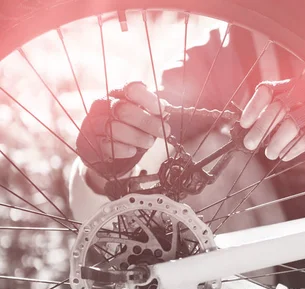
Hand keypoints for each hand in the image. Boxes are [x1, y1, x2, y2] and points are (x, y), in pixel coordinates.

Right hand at [77, 82, 235, 182]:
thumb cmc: (133, 134)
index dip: (149, 99)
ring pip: (115, 127)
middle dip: (148, 122)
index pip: (132, 88)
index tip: (164, 111)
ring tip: (146, 143)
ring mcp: (92, 123)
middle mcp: (104, 105)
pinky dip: (122, 149)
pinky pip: (106, 145)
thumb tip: (192, 104)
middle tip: (162, 132)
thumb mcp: (148, 121)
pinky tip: (130, 151)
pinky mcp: (86, 143)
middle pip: (125, 109)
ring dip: (136, 137)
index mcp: (120, 95)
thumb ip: (161, 113)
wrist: (107, 158)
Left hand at [240, 79, 304, 161]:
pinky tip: (284, 155)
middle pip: (277, 110)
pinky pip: (304, 141)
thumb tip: (248, 125)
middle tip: (249, 144)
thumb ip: (273, 106)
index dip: (253, 108)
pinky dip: (290, 150)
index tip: (244, 124)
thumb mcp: (295, 98)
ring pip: (290, 126)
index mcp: (293, 85)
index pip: (267, 91)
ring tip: (268, 152)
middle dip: (260, 129)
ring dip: (275, 142)